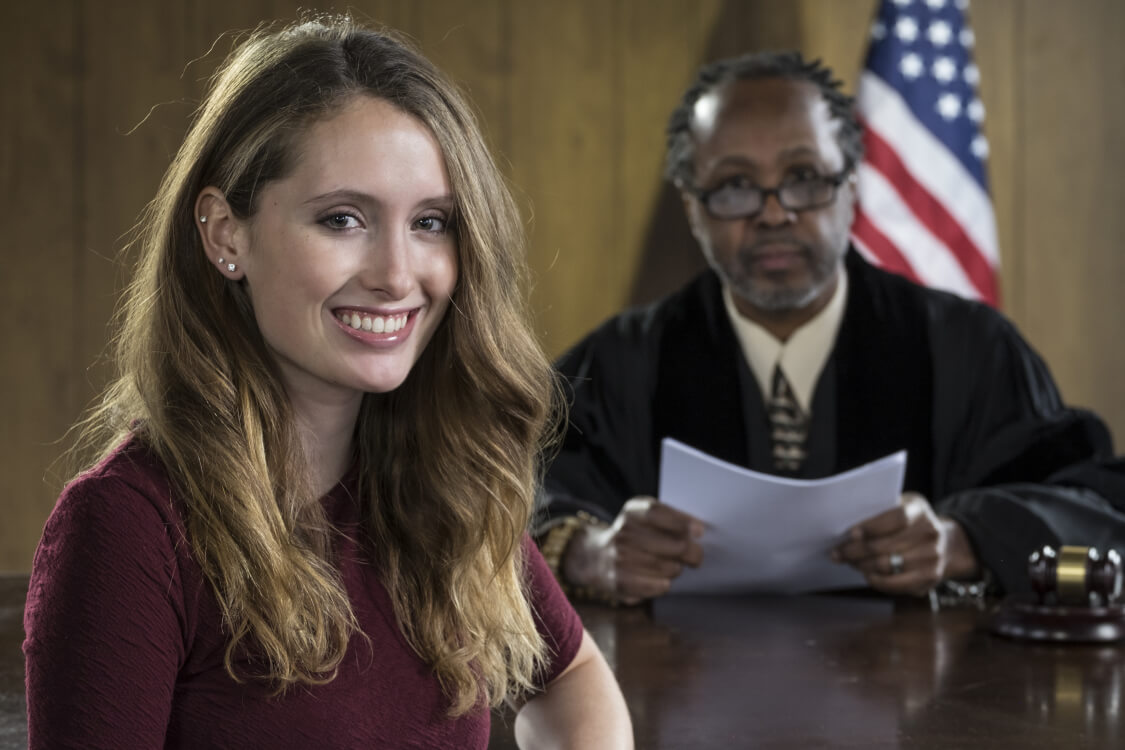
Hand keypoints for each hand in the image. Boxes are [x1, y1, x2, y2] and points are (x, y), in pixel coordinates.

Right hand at [562, 496, 704, 604]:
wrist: (598, 556)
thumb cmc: (635, 535)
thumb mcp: (646, 517)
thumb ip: (672, 518)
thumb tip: (698, 529)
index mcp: (632, 512)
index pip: (657, 513)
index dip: (680, 521)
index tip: (699, 530)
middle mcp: (623, 533)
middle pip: (671, 544)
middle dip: (691, 552)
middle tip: (696, 555)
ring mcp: (620, 558)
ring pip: (668, 567)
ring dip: (677, 568)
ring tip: (673, 566)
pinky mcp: (620, 581)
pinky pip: (658, 585)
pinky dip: (666, 583)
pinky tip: (662, 579)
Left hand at [831, 492, 979, 595]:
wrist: (946, 544)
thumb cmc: (911, 524)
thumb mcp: (902, 507)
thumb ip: (880, 512)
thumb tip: (845, 525)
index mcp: (919, 510)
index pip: (896, 518)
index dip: (873, 526)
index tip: (851, 533)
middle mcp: (930, 532)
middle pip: (886, 545)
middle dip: (855, 550)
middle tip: (837, 552)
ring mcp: (932, 557)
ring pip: (886, 565)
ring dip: (862, 565)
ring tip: (848, 562)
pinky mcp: (930, 577)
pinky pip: (896, 583)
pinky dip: (877, 580)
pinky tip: (866, 574)